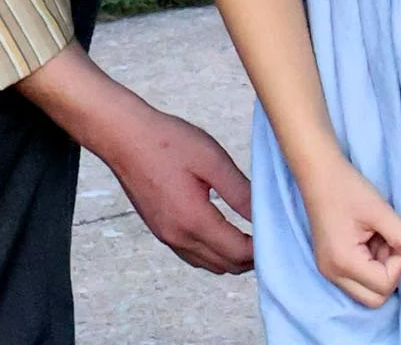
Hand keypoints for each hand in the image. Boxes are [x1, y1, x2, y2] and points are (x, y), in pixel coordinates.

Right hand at [94, 104, 255, 274]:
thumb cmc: (164, 140)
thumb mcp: (211, 159)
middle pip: (226, 266)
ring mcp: (166, 235)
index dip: (264, 248)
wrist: (120, 135)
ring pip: (209, 264)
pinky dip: (212, 252)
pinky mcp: (159, 229)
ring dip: (232, 257)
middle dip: (251, 257)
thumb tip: (265, 215)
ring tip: (250, 235)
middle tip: (270, 235)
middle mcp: (178, 236)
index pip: (239, 253)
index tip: (280, 233)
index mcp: (193, 220)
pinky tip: (221, 231)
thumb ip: (240, 192)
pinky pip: (192, 255)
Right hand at [295, 155, 400, 306]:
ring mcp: (329, 271)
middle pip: (375, 299)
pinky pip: (358, 281)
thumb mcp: (381, 211)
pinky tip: (369, 242)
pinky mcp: (330, 264)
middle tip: (389, 245)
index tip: (395, 239)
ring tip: (378, 241)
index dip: (400, 265)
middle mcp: (332, 273)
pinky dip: (370, 268)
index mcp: (343, 262)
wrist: (318, 173)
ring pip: (367, 292)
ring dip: (381, 272)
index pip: (384, 285)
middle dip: (390, 275)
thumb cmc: (347, 189)